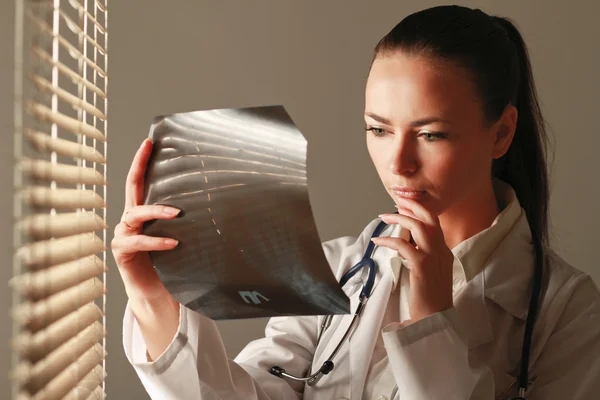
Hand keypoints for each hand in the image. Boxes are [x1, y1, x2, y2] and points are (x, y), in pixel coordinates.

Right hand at [110, 139, 180, 303]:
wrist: (154, 290)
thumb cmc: (167, 261)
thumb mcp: (176, 235)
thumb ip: (183, 221)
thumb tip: (214, 203)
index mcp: (141, 212)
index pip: (139, 182)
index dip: (141, 161)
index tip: (149, 141)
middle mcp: (129, 219)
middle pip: (131, 187)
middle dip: (138, 165)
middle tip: (149, 149)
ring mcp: (123, 234)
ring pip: (135, 214)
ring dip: (156, 211)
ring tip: (176, 213)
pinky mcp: (122, 251)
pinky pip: (138, 241)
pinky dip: (156, 241)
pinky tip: (173, 243)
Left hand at [372, 197, 453, 321]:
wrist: (435, 319)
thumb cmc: (429, 300)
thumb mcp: (429, 273)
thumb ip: (421, 257)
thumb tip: (403, 245)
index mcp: (445, 252)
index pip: (434, 224)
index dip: (419, 211)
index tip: (405, 206)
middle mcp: (442, 251)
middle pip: (429, 218)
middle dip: (412, 206)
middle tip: (396, 202)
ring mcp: (434, 257)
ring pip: (417, 226)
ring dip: (399, 218)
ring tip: (383, 217)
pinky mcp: (422, 266)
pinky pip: (403, 245)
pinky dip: (388, 240)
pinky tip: (378, 241)